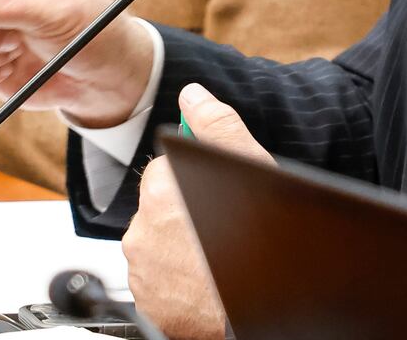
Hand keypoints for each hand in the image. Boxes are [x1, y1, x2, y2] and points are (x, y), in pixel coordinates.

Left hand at [122, 84, 273, 339]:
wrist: (257, 312)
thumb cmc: (263, 247)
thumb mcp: (251, 169)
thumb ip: (217, 126)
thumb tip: (192, 95)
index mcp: (161, 190)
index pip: (168, 168)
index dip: (195, 177)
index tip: (217, 192)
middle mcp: (143, 230)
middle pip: (161, 206)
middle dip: (186, 211)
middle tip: (222, 227)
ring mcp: (142, 270)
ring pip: (158, 243)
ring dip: (180, 245)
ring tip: (217, 257)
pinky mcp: (147, 302)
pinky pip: (157, 279)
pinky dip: (176, 278)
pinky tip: (205, 281)